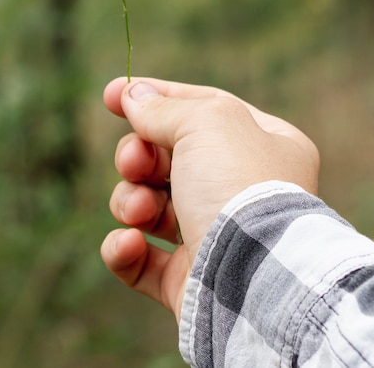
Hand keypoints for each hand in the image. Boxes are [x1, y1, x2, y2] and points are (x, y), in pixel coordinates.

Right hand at [100, 77, 319, 320]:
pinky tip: (129, 243)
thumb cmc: (238, 187)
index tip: (112, 94)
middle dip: (139, 157)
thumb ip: (163, 107)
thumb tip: (133, 94)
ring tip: (141, 210)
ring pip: (148, 205)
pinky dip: (124, 249)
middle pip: (167, 157)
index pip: (200, 108)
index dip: (154, 97)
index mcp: (262, 143)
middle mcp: (241, 188)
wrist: (254, 278)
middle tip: (135, 163)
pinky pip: (140, 259)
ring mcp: (214, 236)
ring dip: (132, 202)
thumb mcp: (205, 123)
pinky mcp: (189, 280)